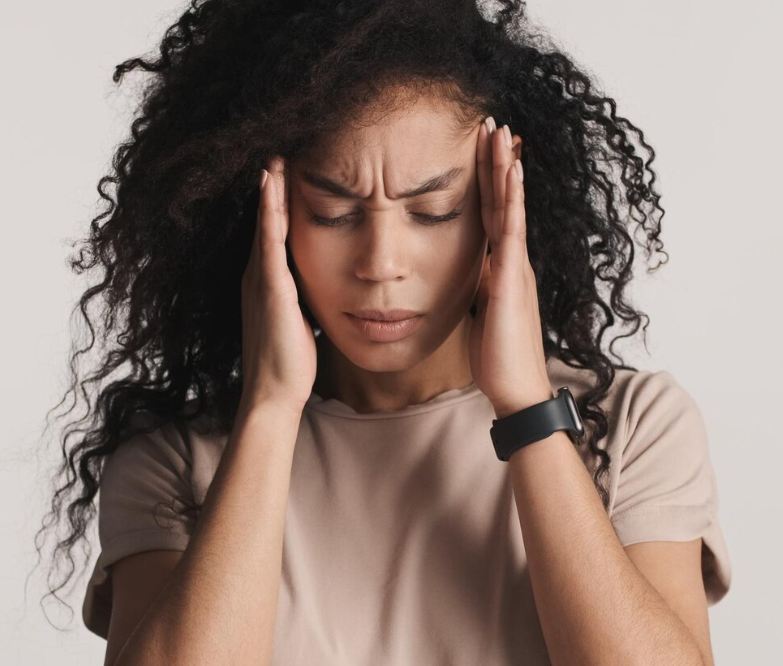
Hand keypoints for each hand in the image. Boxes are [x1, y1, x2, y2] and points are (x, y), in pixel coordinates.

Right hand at [239, 155, 316, 414]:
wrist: (274, 393)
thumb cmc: (289, 360)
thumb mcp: (299, 319)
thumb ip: (304, 297)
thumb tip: (323, 284)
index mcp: (267, 281)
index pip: (273, 231)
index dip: (277, 201)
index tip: (288, 171)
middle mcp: (258, 274)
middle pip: (265, 220)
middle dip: (270, 186)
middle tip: (278, 148)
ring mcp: (261, 280)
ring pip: (265, 223)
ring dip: (269, 188)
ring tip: (275, 154)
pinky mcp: (271, 289)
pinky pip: (270, 242)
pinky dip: (269, 211)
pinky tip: (271, 184)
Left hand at [468, 118, 553, 418]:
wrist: (514, 387)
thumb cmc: (497, 354)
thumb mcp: (482, 311)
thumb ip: (481, 286)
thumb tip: (472, 271)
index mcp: (502, 266)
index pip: (493, 213)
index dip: (488, 180)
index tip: (482, 148)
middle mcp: (512, 259)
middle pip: (502, 200)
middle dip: (497, 161)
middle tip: (492, 123)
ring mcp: (515, 266)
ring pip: (510, 206)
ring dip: (505, 167)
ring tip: (501, 131)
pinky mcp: (512, 278)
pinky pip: (511, 230)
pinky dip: (511, 198)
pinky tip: (512, 170)